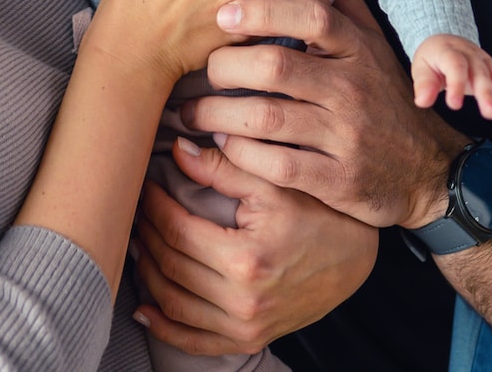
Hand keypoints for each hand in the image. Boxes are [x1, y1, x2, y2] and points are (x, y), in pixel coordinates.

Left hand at [133, 136, 376, 355]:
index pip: (177, 230)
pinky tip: (144, 308)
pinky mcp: (250, 339)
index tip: (144, 186)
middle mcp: (242, 300)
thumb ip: (223, 167)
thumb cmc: (318, 214)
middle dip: (145, 234)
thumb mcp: (274, 183)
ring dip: (146, 273)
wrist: (356, 259)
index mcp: (246, 258)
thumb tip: (177, 151)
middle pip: (170, 265)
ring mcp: (245, 326)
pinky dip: (164, 326)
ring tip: (137, 245)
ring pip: (174, 303)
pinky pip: (194, 341)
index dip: (153, 206)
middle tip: (135, 211)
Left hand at [182, 0, 465, 229]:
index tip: (223, 14)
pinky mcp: (338, 180)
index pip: (311, 16)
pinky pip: (277, 164)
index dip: (264, 10)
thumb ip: (346, 3)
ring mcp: (346, 136)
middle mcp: (352, 89)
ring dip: (218, 114)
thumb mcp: (374, 47)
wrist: (429, 170)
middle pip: (276, 65)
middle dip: (224, 66)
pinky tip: (223, 146)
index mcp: (357, 50)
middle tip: (200, 70)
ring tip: (193, 112)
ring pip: (267, 117)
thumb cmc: (387, 100)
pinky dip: (241, 154)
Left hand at [413, 34, 491, 131]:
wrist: (445, 42)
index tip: (454, 105)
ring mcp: (485, 61)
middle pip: (481, 72)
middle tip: (490, 114)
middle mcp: (471, 54)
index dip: (457, 84)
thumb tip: (422, 101)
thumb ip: (423, 84)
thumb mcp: (421, 67)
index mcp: (449, 51)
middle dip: (487, 93)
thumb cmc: (433, 58)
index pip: (456, 64)